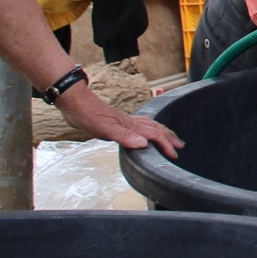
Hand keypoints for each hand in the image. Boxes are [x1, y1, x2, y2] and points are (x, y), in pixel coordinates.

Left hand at [57, 84, 182, 158]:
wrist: (76, 103)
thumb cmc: (88, 116)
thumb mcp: (105, 129)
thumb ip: (124, 137)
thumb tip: (144, 143)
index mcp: (130, 126)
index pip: (154, 135)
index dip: (165, 144)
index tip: (174, 154)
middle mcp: (131, 122)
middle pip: (156, 129)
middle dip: (169, 137)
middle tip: (180, 145)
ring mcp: (125, 120)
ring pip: (150, 125)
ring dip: (162, 131)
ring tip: (170, 136)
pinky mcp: (118, 121)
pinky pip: (141, 123)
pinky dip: (150, 126)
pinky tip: (145, 129)